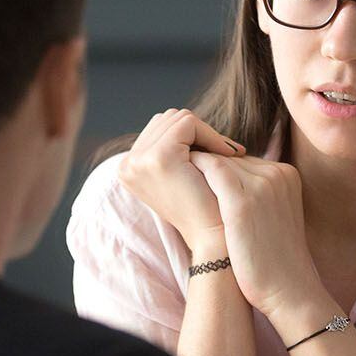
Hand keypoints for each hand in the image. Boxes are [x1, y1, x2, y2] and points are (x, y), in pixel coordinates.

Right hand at [117, 109, 243, 258]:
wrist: (213, 237)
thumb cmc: (204, 206)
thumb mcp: (179, 175)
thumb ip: (172, 149)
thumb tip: (183, 118)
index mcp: (127, 168)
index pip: (159, 128)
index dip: (190, 135)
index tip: (217, 151)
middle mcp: (126, 164)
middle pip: (166, 118)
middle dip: (198, 131)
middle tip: (226, 151)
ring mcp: (139, 160)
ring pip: (178, 118)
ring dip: (207, 133)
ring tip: (227, 154)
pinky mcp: (160, 156)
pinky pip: (188, 123)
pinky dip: (211, 135)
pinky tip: (228, 154)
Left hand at [187, 153, 331, 329]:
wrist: (288, 288)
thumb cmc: (275, 259)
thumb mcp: (274, 215)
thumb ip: (257, 194)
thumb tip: (222, 186)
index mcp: (287, 174)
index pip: (244, 159)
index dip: (220, 168)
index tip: (198, 179)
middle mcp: (277, 173)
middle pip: (231, 158)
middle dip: (207, 167)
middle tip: (182, 176)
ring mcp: (262, 185)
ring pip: (219, 160)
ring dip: (197, 168)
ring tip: (178, 179)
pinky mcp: (244, 201)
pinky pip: (212, 169)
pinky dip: (195, 170)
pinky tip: (181, 179)